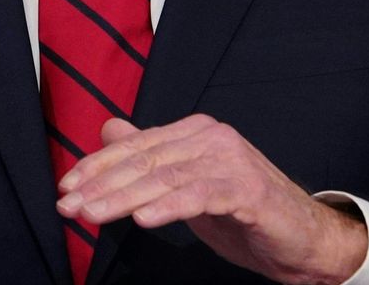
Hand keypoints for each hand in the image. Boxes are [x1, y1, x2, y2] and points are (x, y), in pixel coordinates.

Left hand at [56, 115, 367, 284]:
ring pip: (166, 178)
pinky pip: (199, 196)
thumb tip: (111, 130)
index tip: (66, 187)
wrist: (301, 238)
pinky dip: (168, 207)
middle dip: (101, 184)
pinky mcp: (247, 190)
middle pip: (146, 161)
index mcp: (197, 133)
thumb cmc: (244, 212)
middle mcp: (213, 139)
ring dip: (123, 198)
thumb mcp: (188, 183)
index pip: (136, 146)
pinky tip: (143, 220)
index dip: (98, 166)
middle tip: (69, 206)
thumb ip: (152, 156)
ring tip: (92, 214)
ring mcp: (232, 162)